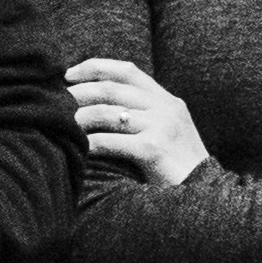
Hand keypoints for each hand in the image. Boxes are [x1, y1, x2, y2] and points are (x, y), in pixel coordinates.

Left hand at [67, 58, 209, 186]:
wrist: (206, 194)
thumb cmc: (178, 167)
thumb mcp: (167, 131)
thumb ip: (144, 115)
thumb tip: (101, 106)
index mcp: (167, 99)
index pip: (126, 70)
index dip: (94, 68)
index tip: (68, 75)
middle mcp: (165, 107)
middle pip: (111, 89)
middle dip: (78, 93)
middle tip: (56, 102)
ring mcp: (162, 126)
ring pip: (107, 113)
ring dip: (78, 119)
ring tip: (61, 126)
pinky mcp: (154, 149)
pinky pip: (112, 141)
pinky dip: (90, 144)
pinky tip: (78, 150)